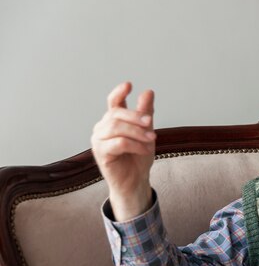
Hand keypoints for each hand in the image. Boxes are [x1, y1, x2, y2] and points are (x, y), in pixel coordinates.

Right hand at [91, 82, 155, 219]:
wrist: (135, 181)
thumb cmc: (138, 157)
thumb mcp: (146, 133)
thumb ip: (146, 114)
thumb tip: (148, 92)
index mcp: (113, 121)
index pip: (113, 102)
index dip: (119, 92)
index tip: (129, 84)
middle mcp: (102, 128)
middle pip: (116, 114)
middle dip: (135, 116)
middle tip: (150, 122)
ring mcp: (99, 140)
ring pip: (117, 128)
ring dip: (137, 132)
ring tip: (152, 140)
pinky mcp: (101, 153)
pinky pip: (119, 143)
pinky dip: (135, 145)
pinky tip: (145, 150)